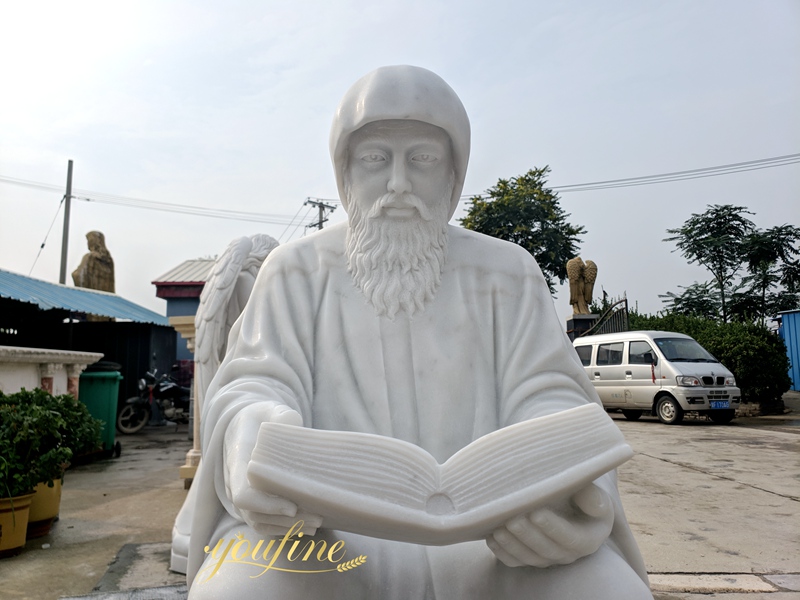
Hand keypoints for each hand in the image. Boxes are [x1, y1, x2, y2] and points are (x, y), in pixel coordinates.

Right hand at [224, 401, 322, 535]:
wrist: (245, 424)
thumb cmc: (262, 417)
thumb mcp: (272, 409)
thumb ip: (284, 417)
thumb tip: (295, 427)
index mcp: (238, 458)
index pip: (242, 492)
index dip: (266, 505)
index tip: (292, 506)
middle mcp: (234, 481)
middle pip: (253, 513)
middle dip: (285, 520)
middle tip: (317, 517)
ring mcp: (239, 493)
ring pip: (257, 521)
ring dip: (287, 527)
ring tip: (316, 522)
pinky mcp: (249, 501)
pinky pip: (261, 522)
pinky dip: (282, 528)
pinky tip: (306, 526)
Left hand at [486, 483, 612, 567]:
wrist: (570, 503)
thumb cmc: (582, 495)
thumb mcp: (593, 493)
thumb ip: (592, 496)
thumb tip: (595, 502)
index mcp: (587, 539)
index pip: (570, 538)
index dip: (553, 528)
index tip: (536, 513)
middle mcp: (567, 553)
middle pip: (546, 549)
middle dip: (527, 535)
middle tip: (512, 519)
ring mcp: (547, 558)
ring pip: (528, 557)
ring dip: (512, 544)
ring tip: (498, 528)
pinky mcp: (529, 557)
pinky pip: (515, 560)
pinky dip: (502, 552)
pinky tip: (491, 537)